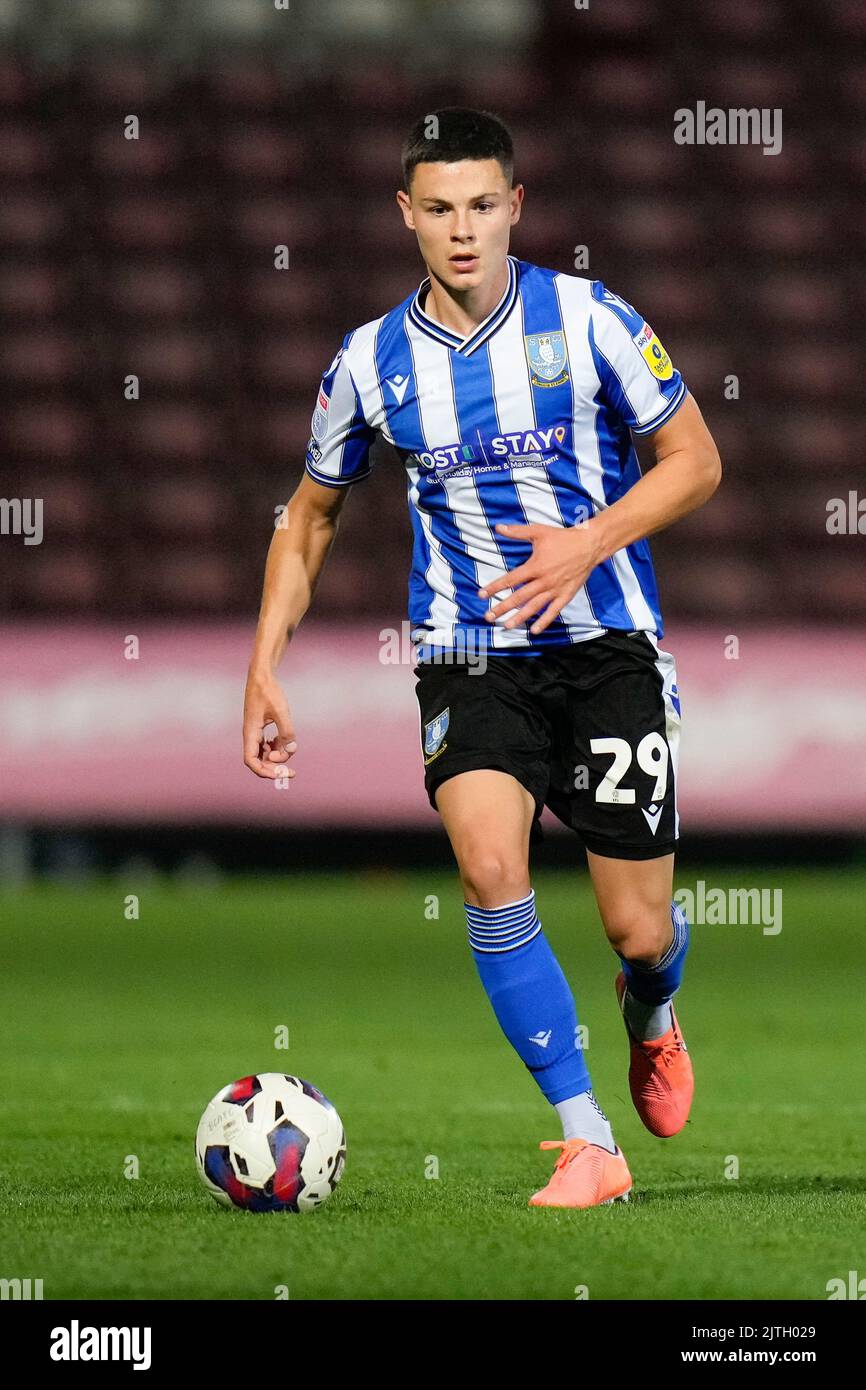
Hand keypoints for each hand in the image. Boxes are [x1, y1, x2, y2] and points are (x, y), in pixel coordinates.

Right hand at [243, 669, 296, 779]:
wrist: (262, 676)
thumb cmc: (269, 691)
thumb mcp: (281, 710)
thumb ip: (286, 731)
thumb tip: (292, 749)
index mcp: (251, 732)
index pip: (251, 761)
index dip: (264, 772)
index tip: (281, 774)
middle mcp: (251, 735)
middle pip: (259, 761)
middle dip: (274, 769)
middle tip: (292, 773)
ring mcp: (255, 732)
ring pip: (264, 754)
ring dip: (277, 757)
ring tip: (290, 749)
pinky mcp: (260, 728)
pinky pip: (267, 745)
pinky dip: (276, 748)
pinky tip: (284, 741)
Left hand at [477, 521, 603, 634]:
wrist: (589, 545)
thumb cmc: (563, 538)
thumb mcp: (539, 532)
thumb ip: (517, 532)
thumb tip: (498, 527)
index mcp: (535, 566)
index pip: (510, 580)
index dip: (495, 587)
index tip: (481, 595)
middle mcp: (544, 581)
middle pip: (519, 597)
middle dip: (502, 607)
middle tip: (489, 616)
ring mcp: (555, 589)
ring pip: (534, 607)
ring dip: (519, 617)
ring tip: (506, 626)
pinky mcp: (566, 595)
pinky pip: (554, 611)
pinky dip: (545, 621)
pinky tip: (535, 630)